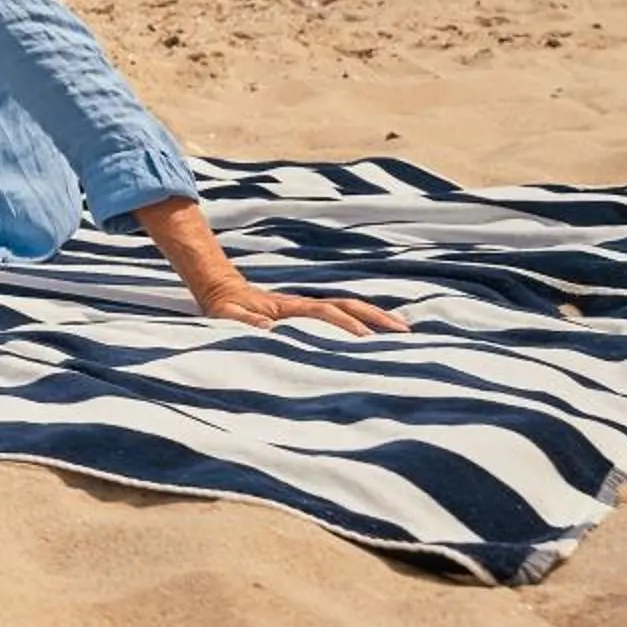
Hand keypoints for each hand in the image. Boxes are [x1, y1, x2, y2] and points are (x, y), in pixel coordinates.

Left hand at [195, 276, 407, 335]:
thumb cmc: (223, 307)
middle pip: (347, 306)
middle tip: (405, 332)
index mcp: (288, 307)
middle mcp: (304, 304)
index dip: (345, 325)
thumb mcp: (226, 315)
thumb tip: (269, 328)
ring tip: (404, 331)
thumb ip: (243, 320)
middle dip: (376, 317)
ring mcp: (308, 307)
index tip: (366, 339)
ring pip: (349, 309)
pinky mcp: (309, 314)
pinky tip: (378, 333)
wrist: (221, 287)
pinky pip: (342, 315)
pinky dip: (363, 321)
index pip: (324, 313)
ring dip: (376, 317)